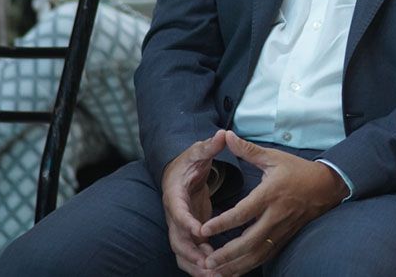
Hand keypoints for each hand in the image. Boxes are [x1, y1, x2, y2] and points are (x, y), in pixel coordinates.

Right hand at [162, 130, 224, 275]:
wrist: (180, 172)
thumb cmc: (190, 162)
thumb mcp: (198, 152)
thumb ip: (208, 146)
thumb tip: (221, 133)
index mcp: (174, 195)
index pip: (178, 212)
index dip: (187, 222)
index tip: (199, 232)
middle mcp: (174, 214)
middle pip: (177, 239)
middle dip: (192, 254)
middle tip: (208, 265)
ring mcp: (180, 226)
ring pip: (183, 252)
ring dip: (196, 265)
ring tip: (215, 276)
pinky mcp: (188, 233)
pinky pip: (191, 253)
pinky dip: (201, 264)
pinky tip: (217, 273)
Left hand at [198, 131, 347, 275]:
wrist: (326, 186)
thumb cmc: (297, 170)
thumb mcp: (274, 157)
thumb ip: (248, 150)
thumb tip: (227, 136)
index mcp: (270, 194)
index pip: (243, 212)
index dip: (223, 223)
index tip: (203, 230)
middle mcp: (276, 215)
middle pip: (250, 240)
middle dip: (227, 254)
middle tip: (207, 261)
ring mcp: (281, 229)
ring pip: (258, 253)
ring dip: (236, 265)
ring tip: (215, 272)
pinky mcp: (284, 238)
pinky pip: (266, 256)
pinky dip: (248, 265)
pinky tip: (233, 271)